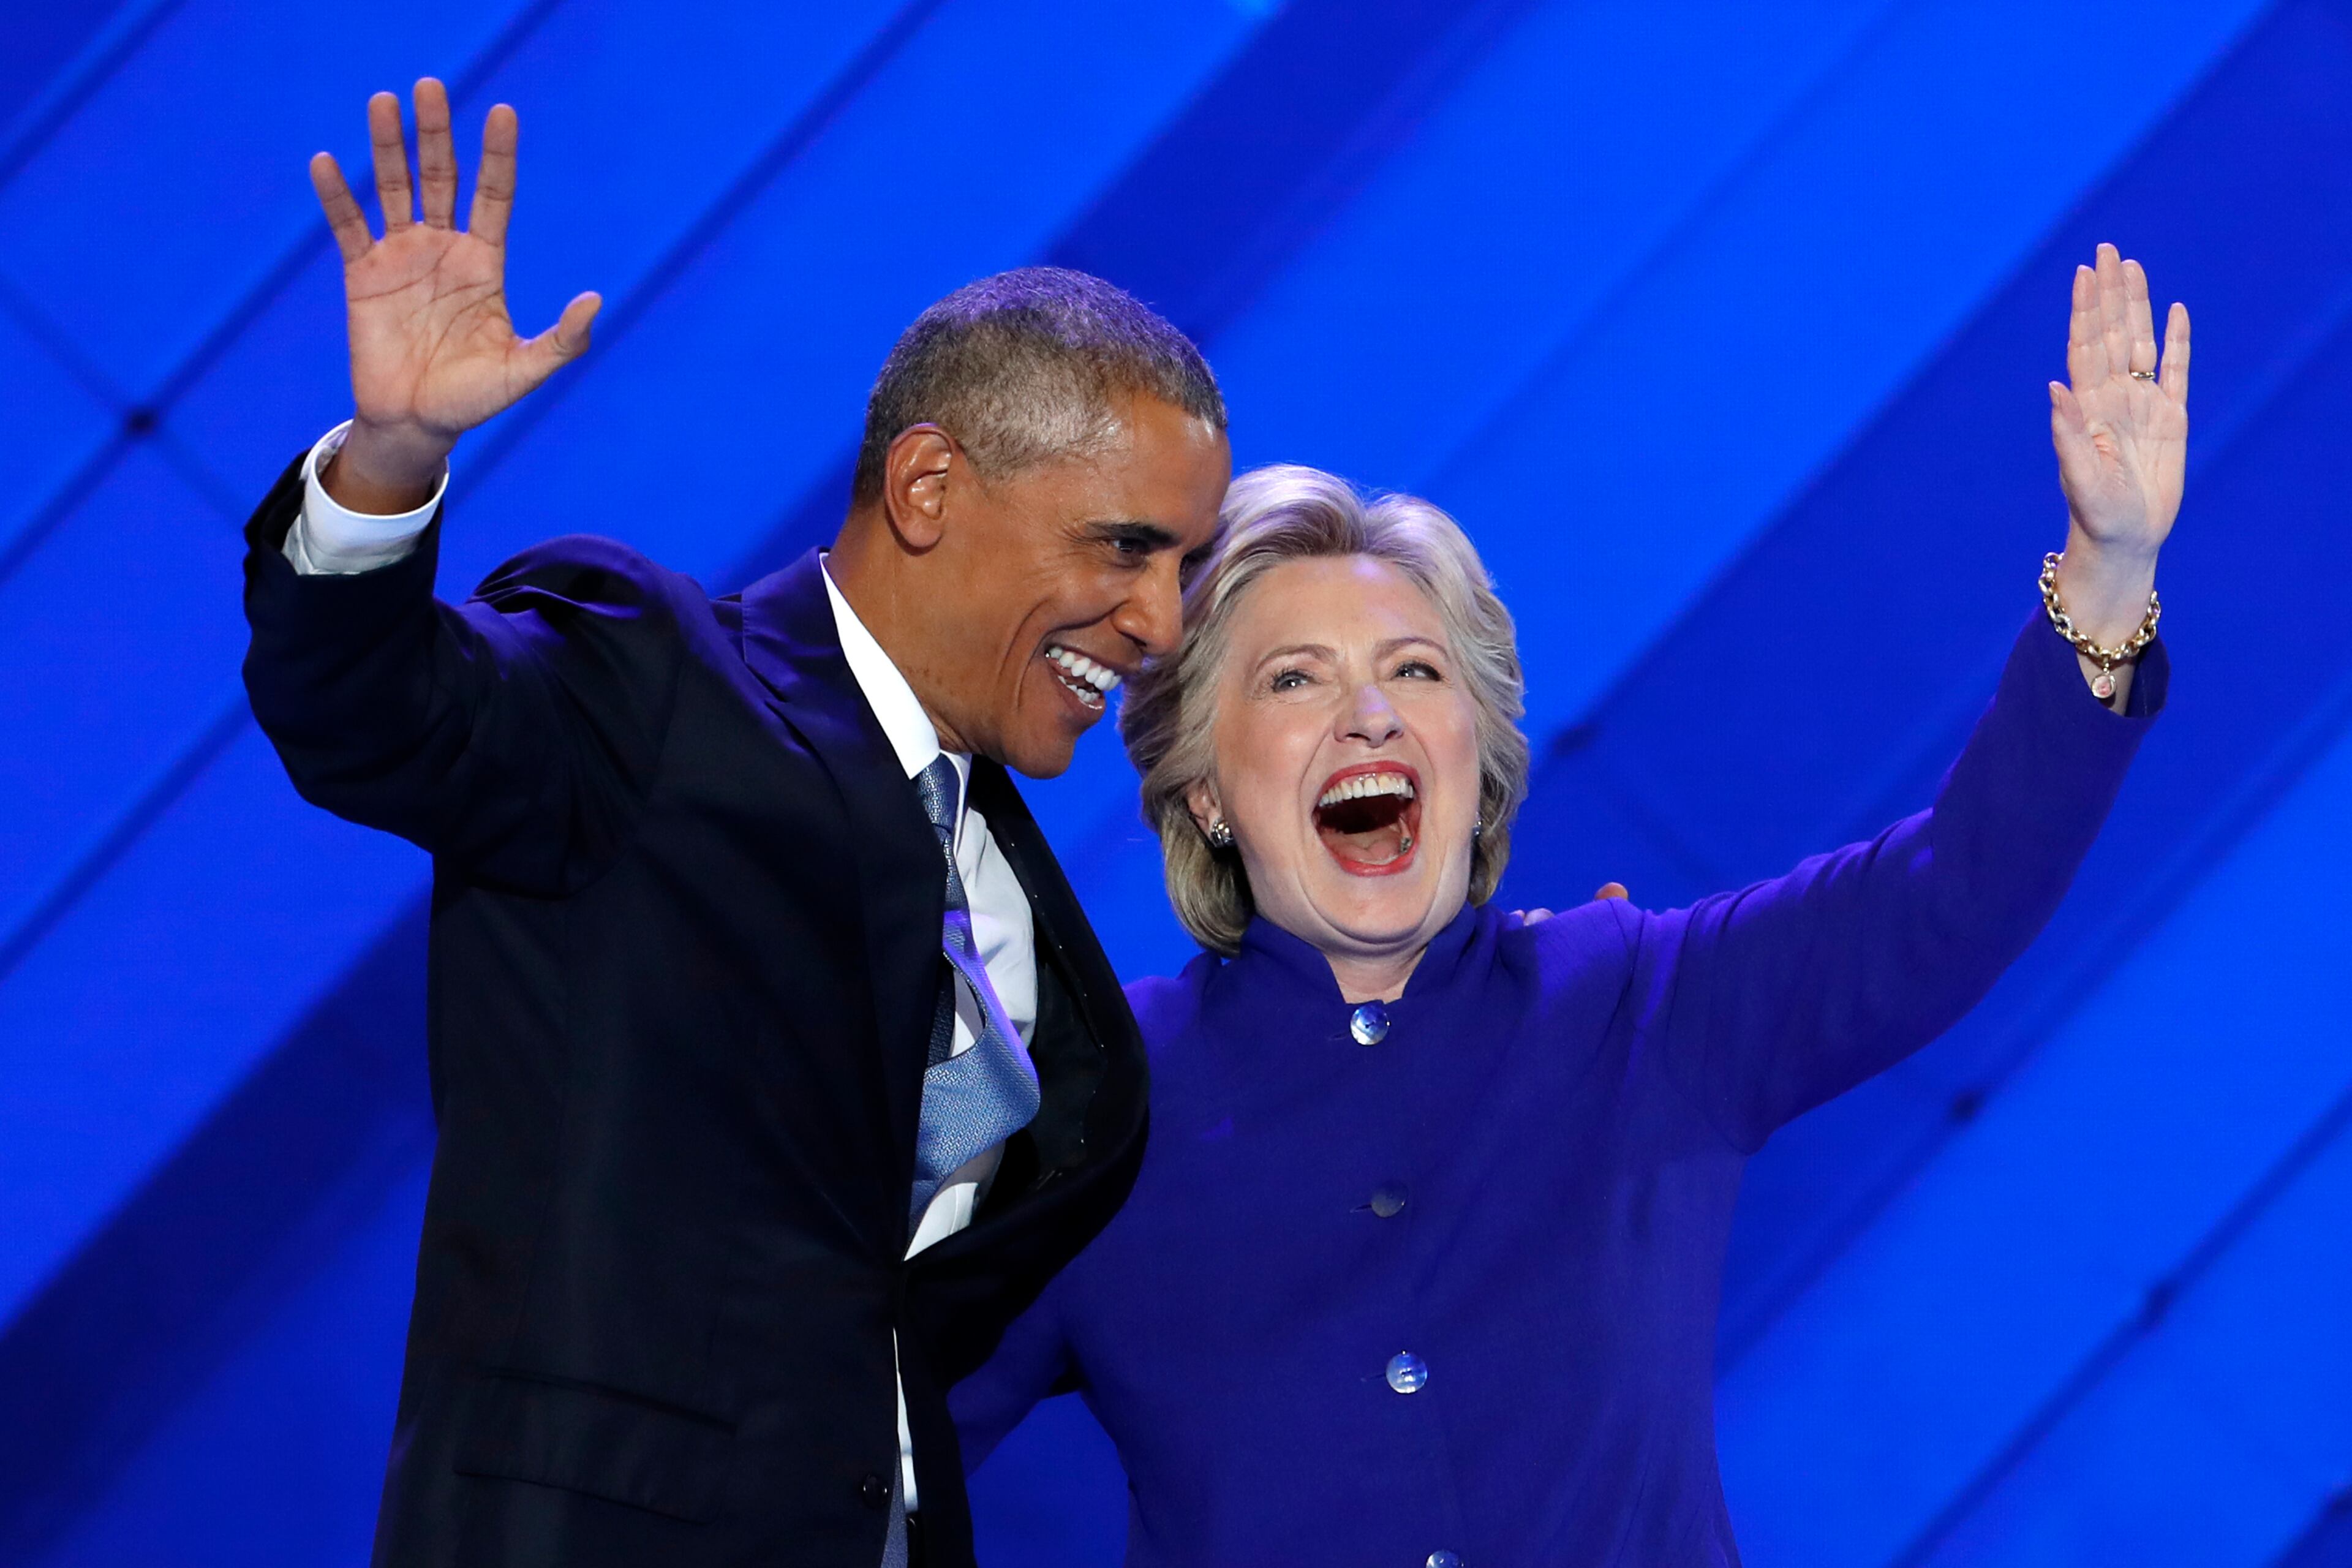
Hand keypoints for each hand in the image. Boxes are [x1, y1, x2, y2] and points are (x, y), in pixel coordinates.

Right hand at [309, 80, 600, 511]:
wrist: (417, 425)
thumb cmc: (474, 399)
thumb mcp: (526, 371)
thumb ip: (562, 340)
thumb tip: (596, 300)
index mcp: (485, 264)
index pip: (493, 195)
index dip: (497, 156)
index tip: (503, 112)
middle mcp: (444, 250)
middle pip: (442, 178)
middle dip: (437, 134)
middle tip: (431, 86)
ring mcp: (402, 258)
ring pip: (395, 189)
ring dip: (388, 146)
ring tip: (384, 101)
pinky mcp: (363, 275)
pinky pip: (349, 227)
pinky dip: (337, 197)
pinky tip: (327, 161)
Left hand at [2047, 243, 2188, 647]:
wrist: (2124, 540)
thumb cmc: (2095, 515)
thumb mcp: (2079, 476)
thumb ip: (2067, 432)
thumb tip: (2054, 385)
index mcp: (2087, 407)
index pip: (2085, 345)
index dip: (2086, 308)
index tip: (2084, 272)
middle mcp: (2113, 398)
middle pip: (2112, 332)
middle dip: (2109, 292)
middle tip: (2108, 249)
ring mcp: (2143, 405)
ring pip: (2141, 342)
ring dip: (2138, 306)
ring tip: (2133, 267)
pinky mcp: (2172, 418)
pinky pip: (2177, 371)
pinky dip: (2178, 342)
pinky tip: (2176, 312)